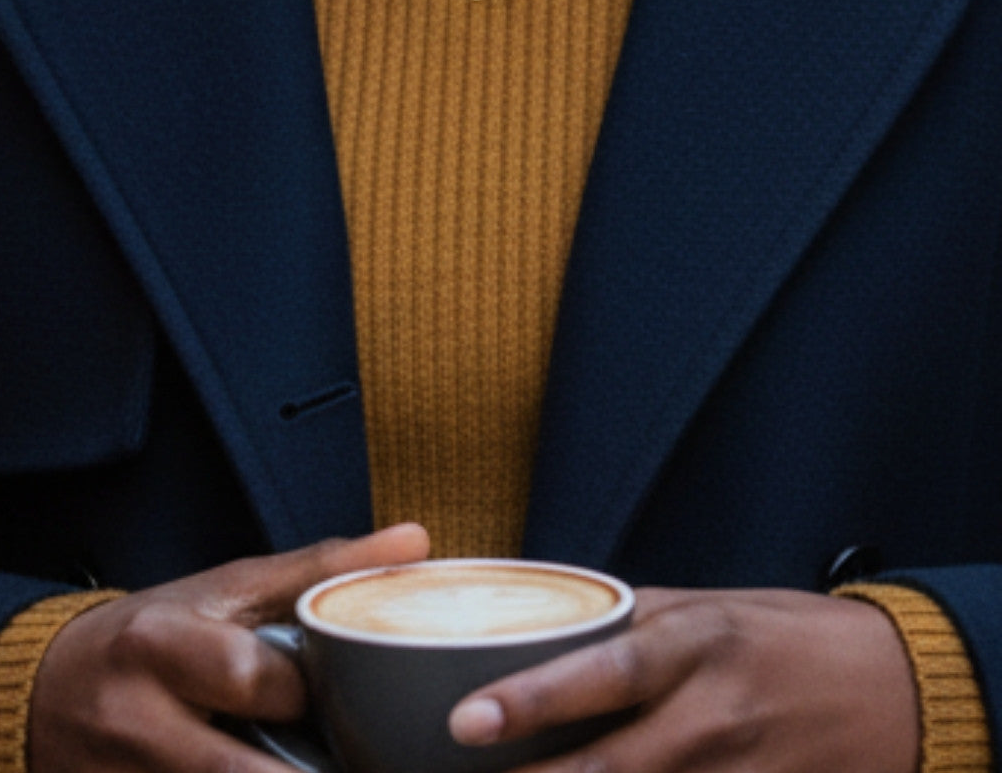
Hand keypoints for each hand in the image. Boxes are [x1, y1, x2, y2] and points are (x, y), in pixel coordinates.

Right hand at [29, 523, 429, 772]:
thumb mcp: (230, 588)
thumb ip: (322, 569)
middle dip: (307, 770)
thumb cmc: (158, 631)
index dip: (311, 697)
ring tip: (331, 765)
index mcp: (164, 643)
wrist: (48, 688)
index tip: (354, 701)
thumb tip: (415, 541)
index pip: (254, 678)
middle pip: (240, 770)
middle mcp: (136, 718)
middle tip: (356, 757)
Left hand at [449, 587, 918, 772]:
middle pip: (608, 767)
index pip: (601, 672)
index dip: (530, 700)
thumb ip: (636, 622)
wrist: (899, 686)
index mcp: (694, 644)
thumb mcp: (711, 606)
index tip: (464, 720)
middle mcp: (711, 716)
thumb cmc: (788, 635)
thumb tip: (557, 628)